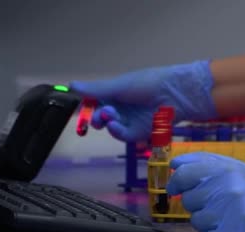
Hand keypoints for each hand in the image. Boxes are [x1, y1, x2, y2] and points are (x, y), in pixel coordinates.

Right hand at [69, 60, 217, 141]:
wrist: (174, 93)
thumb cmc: (148, 83)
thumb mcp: (119, 85)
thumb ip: (96, 90)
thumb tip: (70, 86)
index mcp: (116, 94)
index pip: (96, 102)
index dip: (87, 106)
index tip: (78, 107)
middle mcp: (123, 108)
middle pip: (102, 118)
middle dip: (96, 118)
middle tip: (96, 117)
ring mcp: (131, 121)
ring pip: (112, 128)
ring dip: (107, 124)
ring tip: (108, 117)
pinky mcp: (141, 132)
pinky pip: (124, 135)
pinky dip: (117, 132)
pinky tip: (114, 126)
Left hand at [166, 152, 244, 231]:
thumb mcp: (235, 167)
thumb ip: (204, 162)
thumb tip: (175, 165)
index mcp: (225, 170)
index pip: (184, 174)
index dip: (176, 183)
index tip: (175, 189)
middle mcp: (226, 190)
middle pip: (188, 200)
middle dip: (199, 203)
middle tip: (218, 203)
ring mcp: (230, 214)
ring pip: (196, 221)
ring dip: (207, 220)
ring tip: (227, 215)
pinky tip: (232, 228)